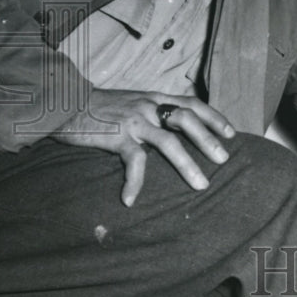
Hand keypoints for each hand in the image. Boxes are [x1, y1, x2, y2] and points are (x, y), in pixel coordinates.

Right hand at [52, 89, 234, 206]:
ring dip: (187, 164)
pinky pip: (133, 160)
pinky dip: (135, 181)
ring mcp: (133, 120)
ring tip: (201, 185)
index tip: (231, 133)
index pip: (192, 103)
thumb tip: (172, 127)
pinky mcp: (116, 135)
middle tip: (224, 159)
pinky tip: (131, 198)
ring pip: (168, 141)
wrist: (66, 100)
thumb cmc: (100, 107)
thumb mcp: (132, 102)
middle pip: (187, 119)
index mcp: (154, 98)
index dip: (213, 117)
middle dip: (208, 139)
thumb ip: (152, 110)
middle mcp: (148, 106)